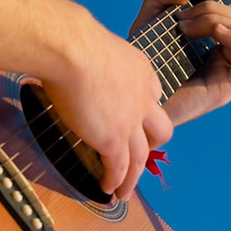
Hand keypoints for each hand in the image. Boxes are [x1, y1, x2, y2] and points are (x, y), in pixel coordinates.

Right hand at [35, 22, 172, 204]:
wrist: (71, 49)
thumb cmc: (72, 39)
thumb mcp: (95, 43)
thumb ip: (92, 54)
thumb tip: (69, 47)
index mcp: (141, 71)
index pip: (153, 95)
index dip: (145, 109)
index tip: (135, 117)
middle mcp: (143, 98)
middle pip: (161, 129)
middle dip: (152, 144)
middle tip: (139, 154)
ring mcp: (130, 122)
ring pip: (141, 157)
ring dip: (133, 177)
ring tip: (125, 191)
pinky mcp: (113, 139)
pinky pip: (119, 168)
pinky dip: (115, 181)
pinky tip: (108, 189)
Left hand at [129, 0, 230, 128]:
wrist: (131, 99)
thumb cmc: (139, 64)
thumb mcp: (149, 17)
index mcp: (213, 47)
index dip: (216, 7)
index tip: (184, 12)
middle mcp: (224, 62)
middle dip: (216, 12)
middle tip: (184, 21)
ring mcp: (227, 77)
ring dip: (224, 23)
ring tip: (192, 29)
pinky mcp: (225, 90)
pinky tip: (214, 34)